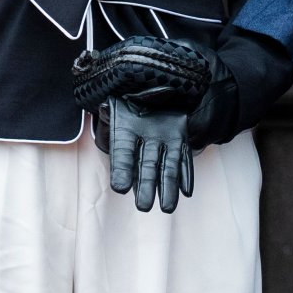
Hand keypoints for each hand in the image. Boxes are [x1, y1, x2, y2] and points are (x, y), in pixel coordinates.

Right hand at [104, 91, 194, 213]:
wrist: (155, 86)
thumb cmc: (131, 96)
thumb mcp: (119, 99)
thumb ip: (111, 108)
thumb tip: (105, 108)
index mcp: (126, 131)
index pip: (122, 154)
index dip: (121, 170)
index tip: (120, 187)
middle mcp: (145, 141)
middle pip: (146, 168)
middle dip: (146, 187)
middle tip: (144, 206)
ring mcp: (164, 141)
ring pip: (166, 168)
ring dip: (168, 188)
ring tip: (168, 207)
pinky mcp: (180, 139)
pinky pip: (183, 158)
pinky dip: (185, 174)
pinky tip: (187, 191)